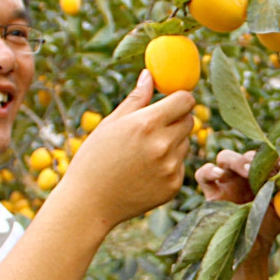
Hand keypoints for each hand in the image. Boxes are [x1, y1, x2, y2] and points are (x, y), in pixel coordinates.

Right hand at [58, 70, 194, 229]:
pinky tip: (145, 172)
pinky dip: (169, 165)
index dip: (180, 98)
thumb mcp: (110, 124)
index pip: (185, 100)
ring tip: (143, 154)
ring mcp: (171, 167)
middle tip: (155, 127)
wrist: (89, 203)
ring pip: (185, 143)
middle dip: (177, 119)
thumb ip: (136, 99)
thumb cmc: (94, 159)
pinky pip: (180, 165)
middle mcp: (163, 145)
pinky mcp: (174, 185)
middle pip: (190, 120)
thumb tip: (149, 75)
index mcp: (146, 124)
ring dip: (172, 142)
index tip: (172, 101)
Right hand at [195, 149, 279, 249]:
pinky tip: (219, 175)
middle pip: (244, 154)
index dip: (269, 157)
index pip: (262, 155)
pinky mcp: (211, 194)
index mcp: (260, 172)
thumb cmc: (269, 223)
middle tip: (261, 169)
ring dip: (236, 160)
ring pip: (224, 157)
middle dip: (253, 158)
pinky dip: (209, 170)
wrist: (255, 245)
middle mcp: (243, 174)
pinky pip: (202, 174)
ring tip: (246, 172)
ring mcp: (226, 182)